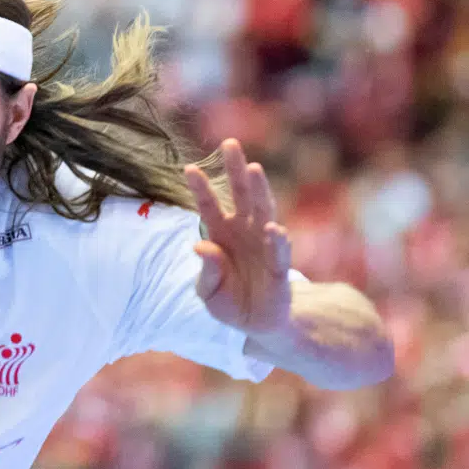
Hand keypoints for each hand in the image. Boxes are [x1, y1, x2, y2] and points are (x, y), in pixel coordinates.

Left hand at [183, 139, 293, 335]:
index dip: (199, 187)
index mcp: (221, 234)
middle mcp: (244, 232)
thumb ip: (206, 271)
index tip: (188, 167)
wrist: (258, 324)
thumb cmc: (230, 300)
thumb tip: (200, 247)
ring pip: (263, 210)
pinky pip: (278, 251)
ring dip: (259, 190)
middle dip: (235, 169)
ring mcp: (264, 245)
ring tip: (254, 169)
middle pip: (240, 195)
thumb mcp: (208, 292)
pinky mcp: (279, 268)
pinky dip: (277, 240)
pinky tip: (273, 228)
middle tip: (229, 143)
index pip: (208, 205)